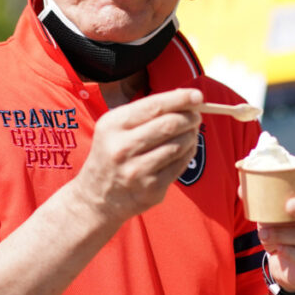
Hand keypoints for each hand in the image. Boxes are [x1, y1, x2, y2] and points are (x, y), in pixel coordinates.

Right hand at [73, 88, 202, 223]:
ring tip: (190, 133)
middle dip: (190, 118)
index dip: (180, 99)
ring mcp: (137, 170)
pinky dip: (188, 153)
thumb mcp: (116, 127)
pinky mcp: (151, 189)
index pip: (154, 106)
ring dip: (191, 136)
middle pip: (170, 125)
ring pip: (178, 145)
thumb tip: (186, 98)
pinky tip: (185, 150)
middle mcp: (123, 147)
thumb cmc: (112, 154)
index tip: (197, 95)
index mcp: (113, 125)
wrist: (96, 198)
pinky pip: (180, 165)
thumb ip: (147, 111)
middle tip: (196, 116)